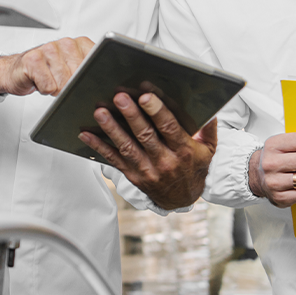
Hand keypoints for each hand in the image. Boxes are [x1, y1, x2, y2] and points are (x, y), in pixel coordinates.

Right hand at [0, 36, 93, 95]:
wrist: (15, 71)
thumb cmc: (47, 72)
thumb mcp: (73, 71)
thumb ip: (88, 73)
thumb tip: (104, 85)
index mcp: (80, 44)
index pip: (96, 64)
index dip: (91, 79)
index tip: (86, 83)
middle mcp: (66, 43)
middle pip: (79, 77)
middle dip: (71, 87)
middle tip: (60, 82)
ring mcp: (49, 49)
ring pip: (64, 83)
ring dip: (56, 89)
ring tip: (49, 81)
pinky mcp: (33, 59)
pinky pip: (48, 86)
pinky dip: (44, 90)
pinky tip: (39, 81)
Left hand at [79, 92, 216, 209]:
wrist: (183, 198)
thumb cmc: (195, 167)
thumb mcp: (209, 149)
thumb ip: (209, 127)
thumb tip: (209, 107)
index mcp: (184, 150)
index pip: (169, 128)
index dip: (156, 111)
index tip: (145, 96)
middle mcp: (165, 161)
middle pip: (145, 135)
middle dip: (131, 115)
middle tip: (119, 98)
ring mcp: (147, 171)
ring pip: (127, 147)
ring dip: (112, 129)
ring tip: (100, 112)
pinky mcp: (133, 176)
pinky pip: (114, 160)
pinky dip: (99, 147)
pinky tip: (86, 134)